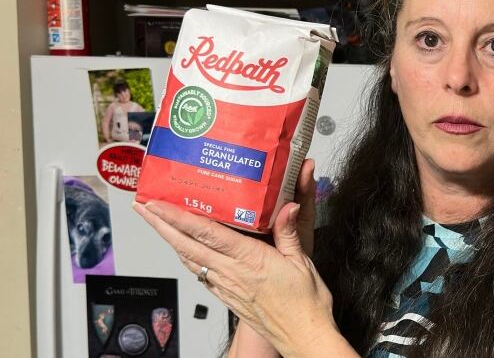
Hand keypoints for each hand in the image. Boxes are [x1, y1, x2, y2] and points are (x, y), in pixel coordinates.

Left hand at [134, 160, 342, 356]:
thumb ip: (289, 232)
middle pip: (186, 244)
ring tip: (156, 222)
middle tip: (142, 205)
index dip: (177, 216)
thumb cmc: (305, 304)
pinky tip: (184, 250)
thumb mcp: (303, 262)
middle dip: (160, 224)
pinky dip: (186, 257)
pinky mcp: (227, 296)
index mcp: (249, 259)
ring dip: (169, 239)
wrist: (302, 337)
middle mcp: (231, 272)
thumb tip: (287, 206)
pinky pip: (199, 272)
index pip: (204, 233)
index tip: (157, 202)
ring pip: (188, 258)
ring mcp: (226, 286)